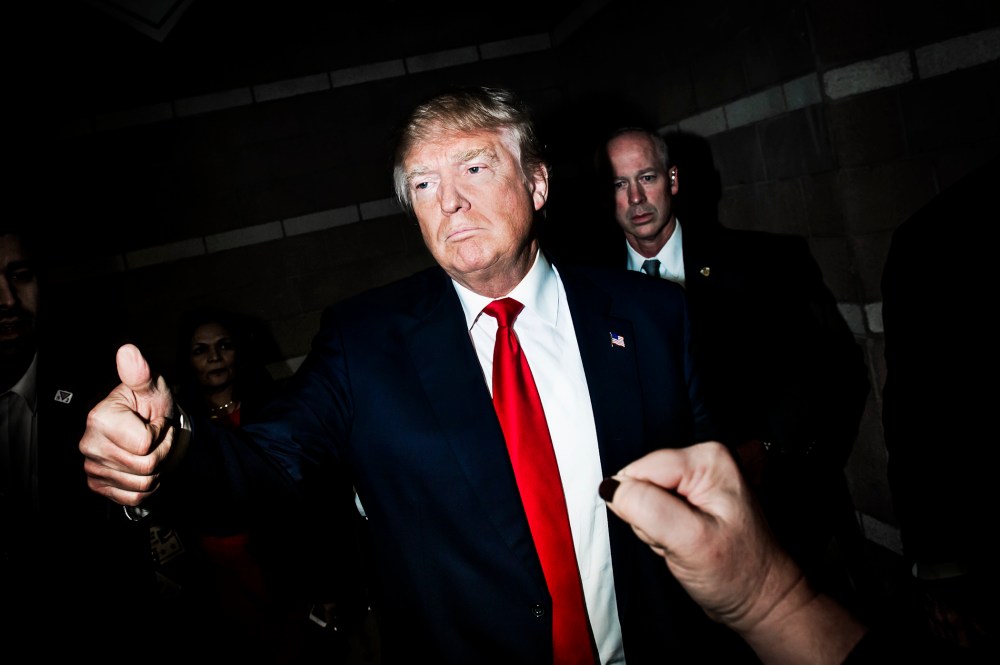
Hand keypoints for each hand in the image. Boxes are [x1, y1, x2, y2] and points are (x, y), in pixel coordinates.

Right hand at [80, 344, 178, 505]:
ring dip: (157, 470)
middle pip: (146, 466)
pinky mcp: (98, 485)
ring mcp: (92, 466)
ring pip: (143, 483)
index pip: (147, 443)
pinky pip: (134, 497)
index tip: (157, 422)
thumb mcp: (151, 387)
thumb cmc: (150, 405)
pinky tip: (143, 468)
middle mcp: (89, 444)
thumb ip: (140, 373)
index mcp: (100, 418)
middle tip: (157, 438)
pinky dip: (147, 487)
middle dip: (162, 452)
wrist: (149, 428)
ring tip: (150, 450)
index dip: (162, 434)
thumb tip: (128, 351)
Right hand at [601, 441, 866, 663]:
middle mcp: (703, 461)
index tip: (666, 531)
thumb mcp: (690, 541)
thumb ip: (647, 508)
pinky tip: (683, 544)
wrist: (763, 602)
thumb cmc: (739, 575)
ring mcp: (698, 481)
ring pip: (644, 498)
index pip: (640, 469)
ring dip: (655, 529)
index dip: (640, 505)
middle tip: (679, 542)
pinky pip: (653, 510)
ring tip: (684, 545)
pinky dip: (660, 533)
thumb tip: (612, 488)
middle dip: (649, 518)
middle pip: (641, 482)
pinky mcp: (692, 499)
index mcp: (707, 459)